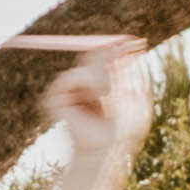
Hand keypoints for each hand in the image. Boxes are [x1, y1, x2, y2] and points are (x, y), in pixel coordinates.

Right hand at [43, 33, 156, 181]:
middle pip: (93, 53)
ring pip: (82, 65)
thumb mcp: (132, 93)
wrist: (105, 148)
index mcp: (102, 82)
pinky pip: (69, 77)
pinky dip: (84, 84)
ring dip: (98, 76)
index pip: (107, 55)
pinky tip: (93, 100)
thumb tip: (127, 45)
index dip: (119, 46)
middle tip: (124, 58)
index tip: (135, 42)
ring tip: (106, 94)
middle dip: (108, 59)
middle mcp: (84, 83)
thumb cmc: (124, 126)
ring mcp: (69, 90)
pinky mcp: (55, 98)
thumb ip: (128, 70)